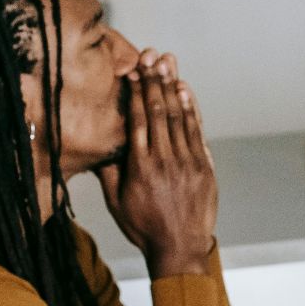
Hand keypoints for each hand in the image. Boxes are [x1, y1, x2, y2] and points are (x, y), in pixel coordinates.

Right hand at [96, 49, 217, 277]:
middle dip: (155, 80)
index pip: (138, 119)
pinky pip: (197, 132)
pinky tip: (186, 90)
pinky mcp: (205, 168)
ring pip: (180, 117)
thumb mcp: (115, 201)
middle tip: (151, 56)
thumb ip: (107, 170)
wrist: (181, 249)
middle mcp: (164, 160)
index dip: (136, 91)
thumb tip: (99, 141)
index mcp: (139, 167)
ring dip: (173, 87)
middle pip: (160, 111)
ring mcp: (188, 163)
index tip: (133, 70)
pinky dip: (192, 109)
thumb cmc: (143, 227)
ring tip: (168, 64)